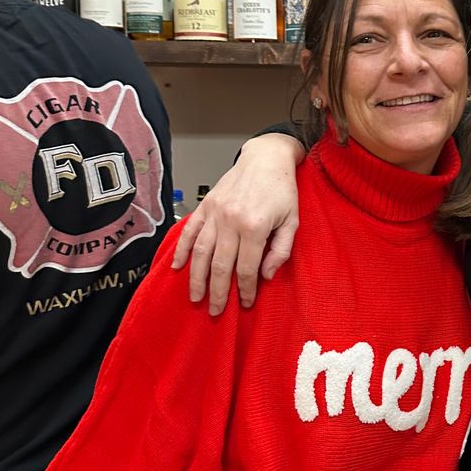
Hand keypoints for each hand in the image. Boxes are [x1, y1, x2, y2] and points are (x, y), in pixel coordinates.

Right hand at [171, 134, 304, 314]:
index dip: (246, 290)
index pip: (246, 268)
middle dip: (218, 292)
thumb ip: (281, 250)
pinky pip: (189, 231)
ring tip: (195, 297)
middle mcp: (230, 221)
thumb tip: (265, 275)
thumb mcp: (292, 221)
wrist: (265, 159)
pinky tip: (177, 267)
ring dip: (196, 278)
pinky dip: (181, 250)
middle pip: (220, 266)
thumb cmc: (282, 190)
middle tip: (215, 311)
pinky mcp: (205, 205)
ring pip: (200, 252)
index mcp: (254, 227)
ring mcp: (215, 213)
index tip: (246, 303)